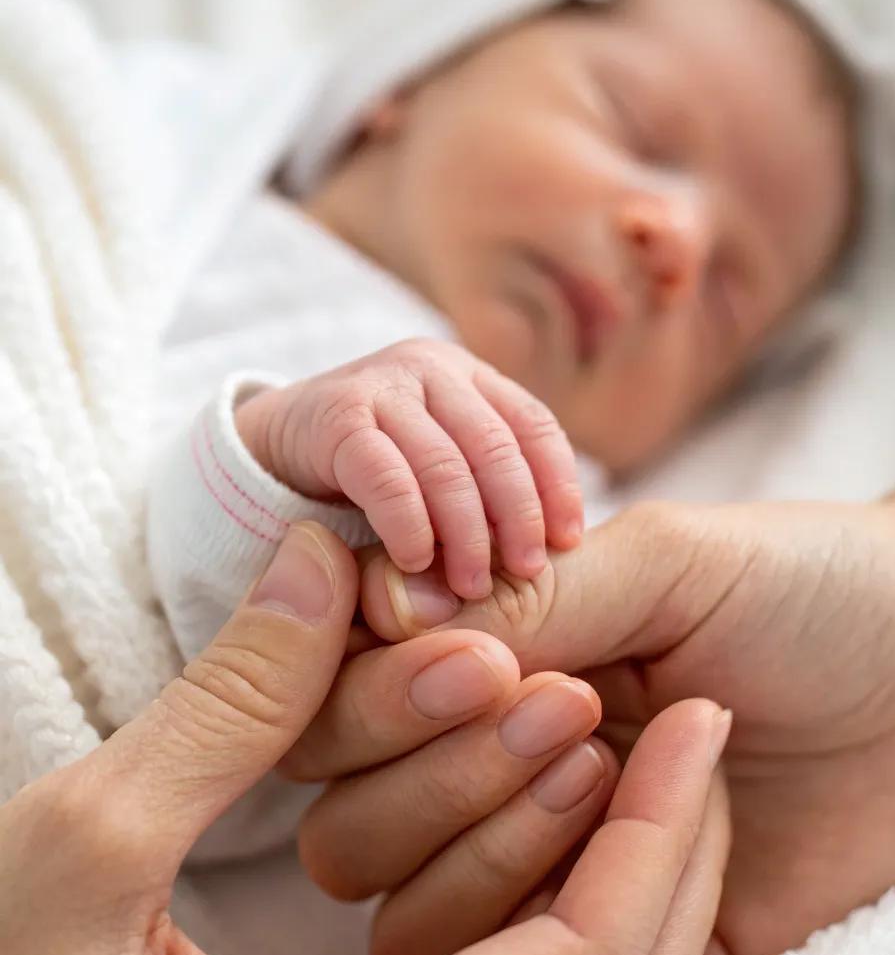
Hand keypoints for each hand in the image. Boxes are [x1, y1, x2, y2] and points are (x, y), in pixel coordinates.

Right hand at [0, 523, 726, 954]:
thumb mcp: (88, 835)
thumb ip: (232, 704)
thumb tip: (329, 561)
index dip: (648, 837)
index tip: (692, 715)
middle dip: (659, 865)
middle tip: (690, 729)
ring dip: (620, 902)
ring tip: (641, 768)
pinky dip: (558, 944)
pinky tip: (564, 844)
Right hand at [234, 338, 582, 599]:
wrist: (266, 449)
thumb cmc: (368, 478)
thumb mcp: (435, 474)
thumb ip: (483, 496)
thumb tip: (548, 562)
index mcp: (468, 376)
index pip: (534, 425)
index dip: (557, 484)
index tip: (568, 543)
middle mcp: (429, 368)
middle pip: (497, 444)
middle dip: (518, 514)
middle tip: (526, 574)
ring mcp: (380, 386)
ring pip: (446, 463)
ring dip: (466, 532)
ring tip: (471, 586)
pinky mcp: (333, 417)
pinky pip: (387, 475)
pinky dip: (408, 524)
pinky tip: (415, 563)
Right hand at [359, 495, 894, 954]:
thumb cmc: (806, 588)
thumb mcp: (666, 560)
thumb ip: (527, 591)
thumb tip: (372, 605)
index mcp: (476, 677)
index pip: (336, 723)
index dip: (382, 707)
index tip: (490, 668)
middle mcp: (483, 786)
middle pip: (349, 836)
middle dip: (446, 781)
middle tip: (578, 714)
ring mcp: (543, 882)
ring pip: (416, 927)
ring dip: (502, 852)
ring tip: (620, 765)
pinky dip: (593, 917)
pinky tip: (691, 829)